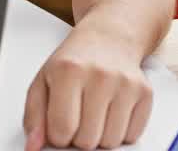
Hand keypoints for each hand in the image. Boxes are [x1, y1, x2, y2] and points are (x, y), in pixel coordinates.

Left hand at [23, 25, 153, 149]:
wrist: (107, 38)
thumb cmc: (73, 61)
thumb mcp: (43, 81)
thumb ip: (34, 116)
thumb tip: (33, 146)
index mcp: (68, 70)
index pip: (62, 129)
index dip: (57, 137)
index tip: (58, 127)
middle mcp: (100, 75)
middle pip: (87, 140)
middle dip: (77, 137)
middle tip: (76, 116)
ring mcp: (125, 84)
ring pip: (110, 142)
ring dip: (99, 136)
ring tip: (93, 112)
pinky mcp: (145, 93)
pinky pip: (131, 136)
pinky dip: (119, 132)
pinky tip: (111, 111)